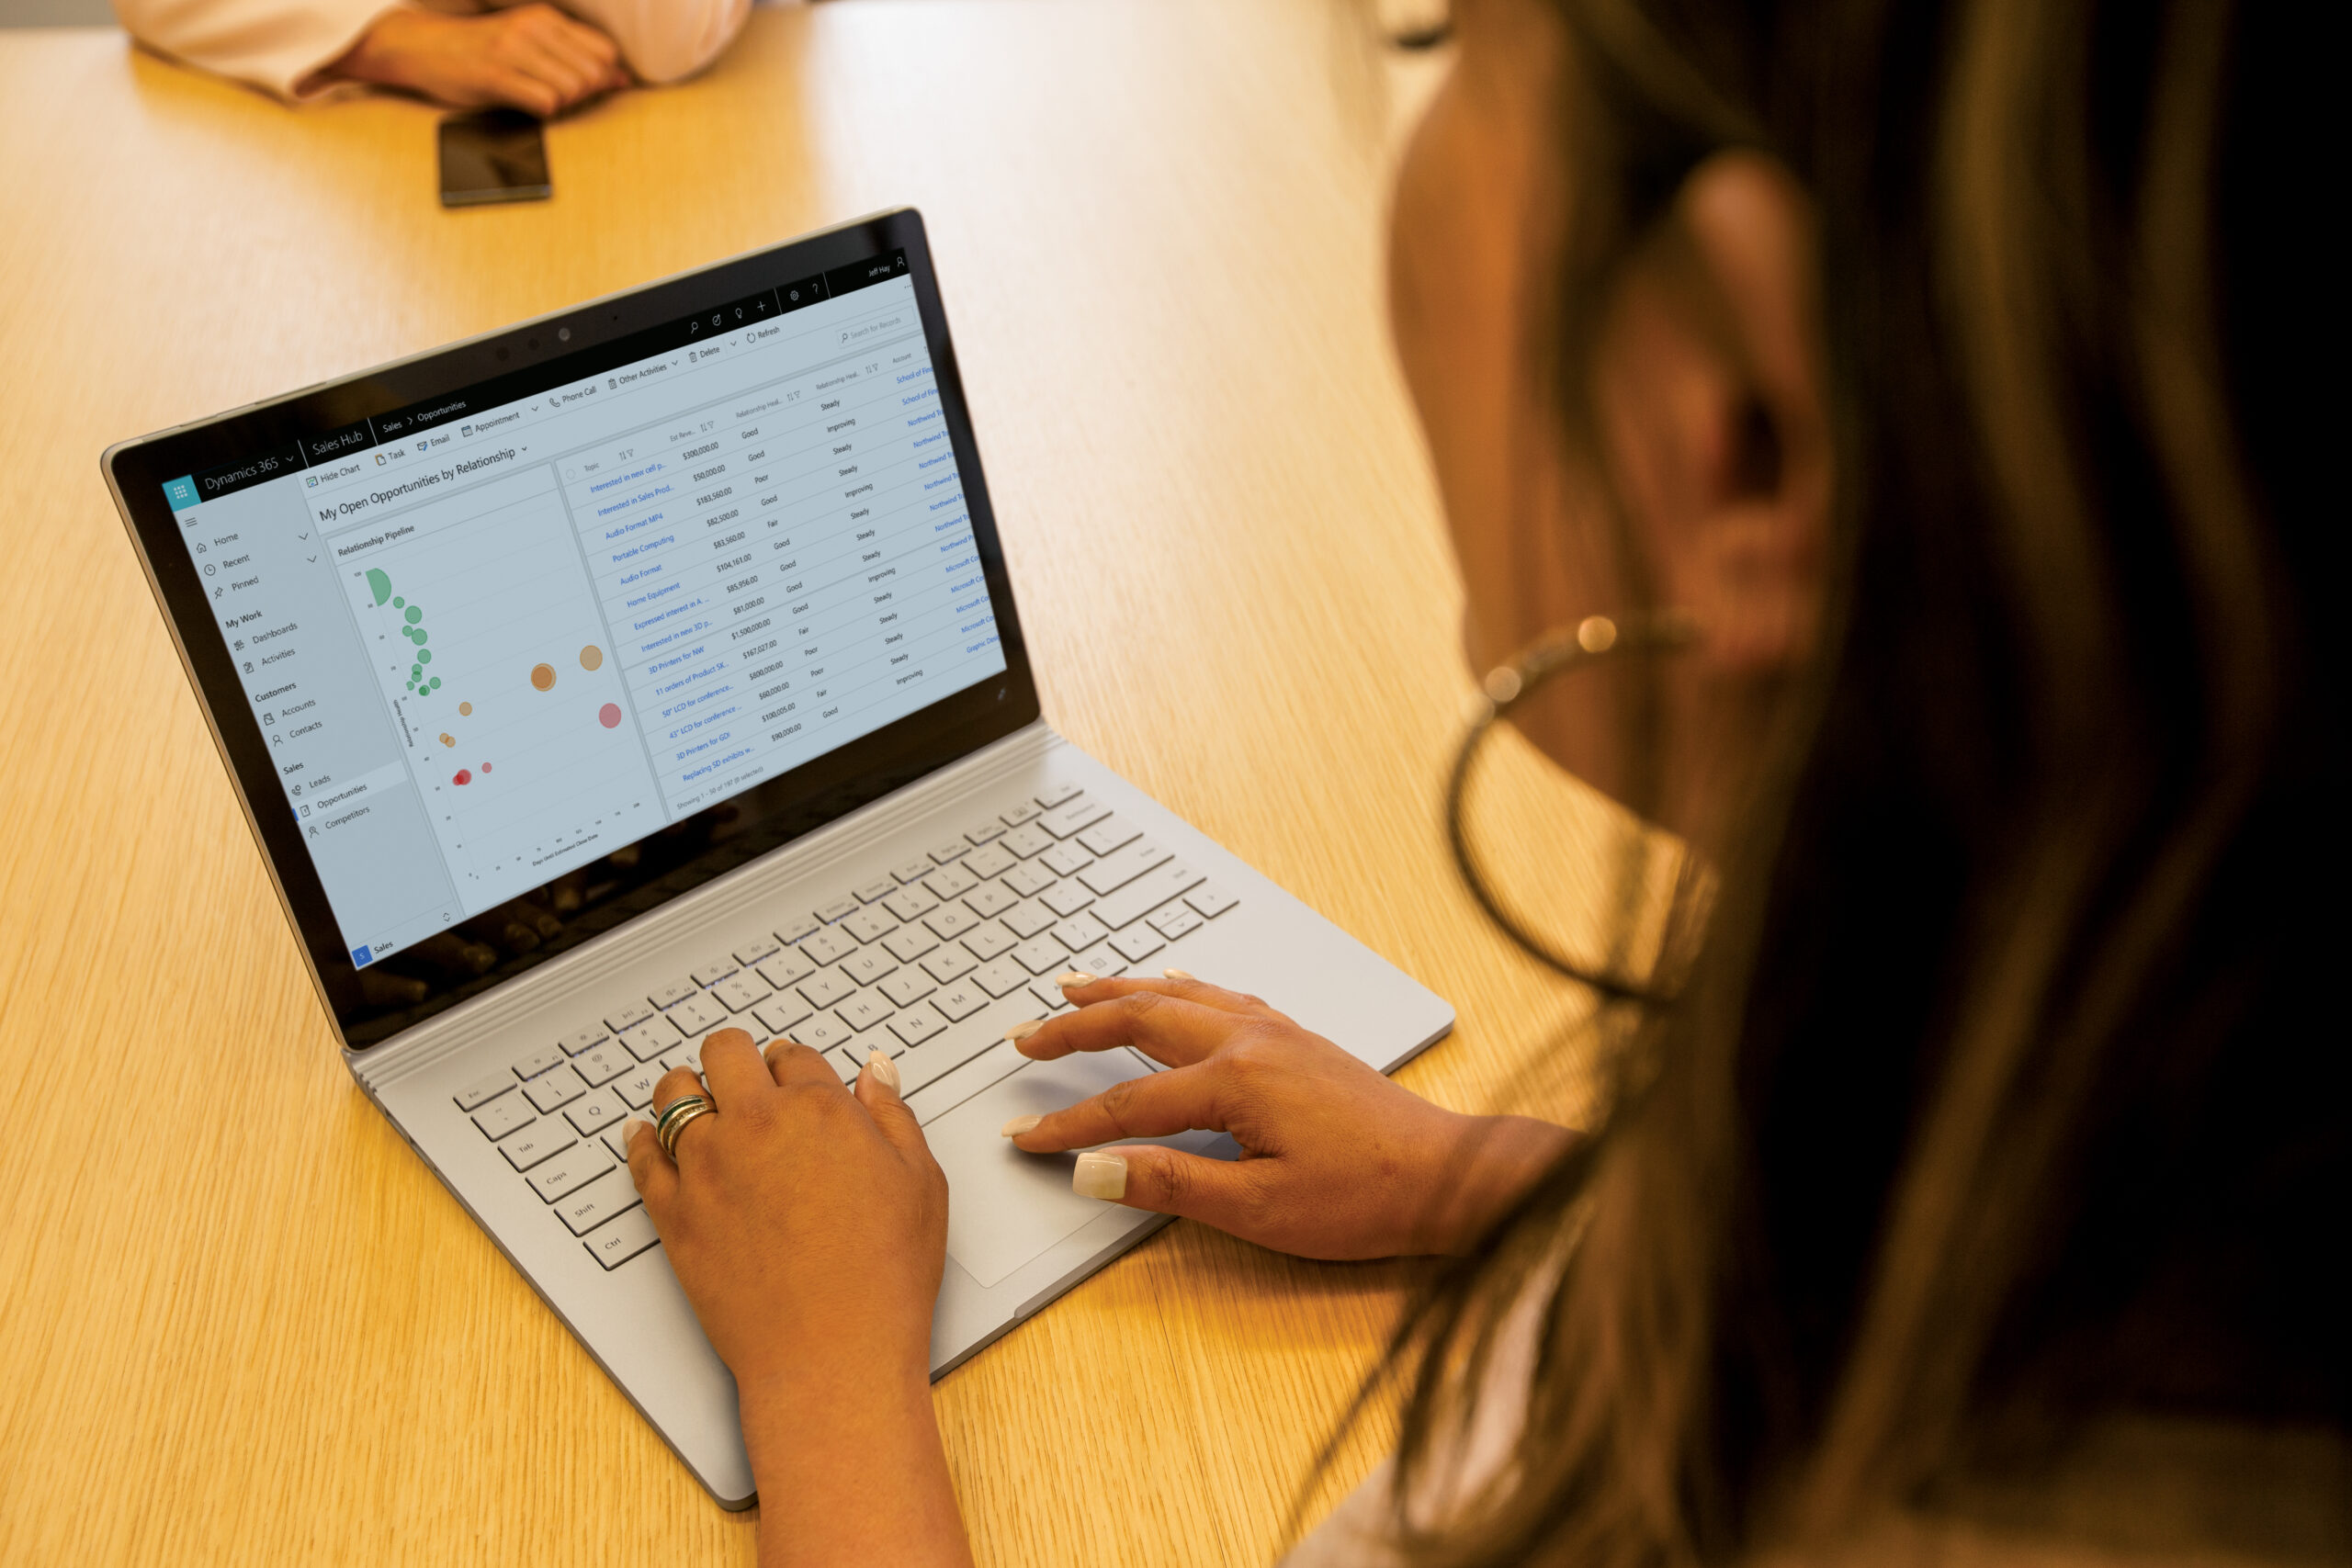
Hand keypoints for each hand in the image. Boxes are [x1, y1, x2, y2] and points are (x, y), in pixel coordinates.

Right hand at [330, 5, 629, 116]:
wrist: (425, 46)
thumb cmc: (483, 50)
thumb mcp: (531, 43)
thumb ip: (574, 58)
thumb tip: (622, 80)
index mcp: (546, 18)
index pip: (604, 53)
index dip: (601, 78)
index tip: (582, 88)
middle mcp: (532, 28)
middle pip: (592, 74)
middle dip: (584, 94)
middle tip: (558, 97)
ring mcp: (513, 50)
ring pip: (573, 88)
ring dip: (563, 104)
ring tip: (539, 99)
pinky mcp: (495, 74)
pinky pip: (545, 101)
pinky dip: (544, 111)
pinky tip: (527, 105)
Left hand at [627, 1031, 971, 1567]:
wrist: (831, 1354)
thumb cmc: (885, 1277)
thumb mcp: (920, 1184)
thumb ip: (894, 1117)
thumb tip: (875, 1072)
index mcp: (821, 1110)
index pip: (794, 1056)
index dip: (795, 1064)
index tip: (794, 1077)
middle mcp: (756, 1126)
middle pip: (726, 1053)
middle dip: (736, 1058)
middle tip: (742, 1075)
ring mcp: (707, 1167)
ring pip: (674, 1093)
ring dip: (685, 1087)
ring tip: (694, 1099)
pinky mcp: (674, 1212)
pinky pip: (642, 1157)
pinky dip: (640, 1139)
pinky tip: (644, 1135)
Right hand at [1006, 972, 1576, 1258]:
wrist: (1447, 1174)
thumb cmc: (1365, 1197)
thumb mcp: (1260, 1209)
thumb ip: (1171, 1184)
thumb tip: (1094, 1169)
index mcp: (1235, 1081)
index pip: (1126, 1103)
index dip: (1068, 1125)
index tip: (1023, 1137)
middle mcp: (1251, 1040)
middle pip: (1141, 1019)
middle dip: (1076, 1027)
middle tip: (1026, 1037)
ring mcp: (1277, 1032)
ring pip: (1179, 995)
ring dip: (1120, 990)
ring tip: (1074, 986)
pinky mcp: (1297, 1037)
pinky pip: (1219, 995)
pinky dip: (1177, 987)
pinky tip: (1170, 985)